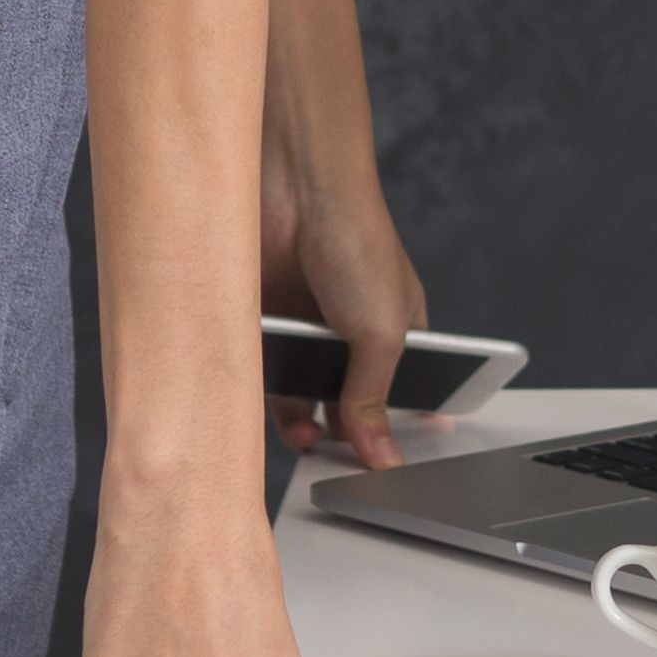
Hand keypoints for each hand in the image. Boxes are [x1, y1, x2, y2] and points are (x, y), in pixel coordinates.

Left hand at [261, 173, 427, 467]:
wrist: (294, 187)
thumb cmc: (356, 239)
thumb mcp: (382, 333)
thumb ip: (375, 398)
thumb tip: (381, 454)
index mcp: (395, 332)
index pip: (397, 397)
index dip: (390, 432)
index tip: (382, 469)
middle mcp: (349, 334)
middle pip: (344, 406)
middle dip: (341, 435)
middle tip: (337, 457)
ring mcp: (305, 330)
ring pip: (298, 398)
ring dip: (300, 423)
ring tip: (305, 437)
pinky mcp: (263, 326)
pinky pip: (259, 376)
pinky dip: (262, 395)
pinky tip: (268, 403)